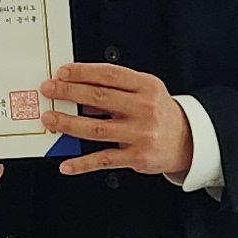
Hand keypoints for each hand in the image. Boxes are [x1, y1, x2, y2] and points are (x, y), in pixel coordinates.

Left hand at [39, 62, 191, 177]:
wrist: (188, 140)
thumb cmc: (161, 113)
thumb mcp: (146, 91)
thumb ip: (118, 88)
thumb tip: (79, 89)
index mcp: (146, 87)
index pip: (109, 75)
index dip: (83, 72)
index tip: (62, 73)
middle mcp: (144, 109)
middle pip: (99, 99)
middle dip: (69, 93)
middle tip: (49, 90)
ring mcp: (140, 134)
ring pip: (96, 129)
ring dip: (68, 124)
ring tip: (50, 120)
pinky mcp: (137, 157)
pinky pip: (104, 159)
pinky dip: (82, 163)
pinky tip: (67, 164)